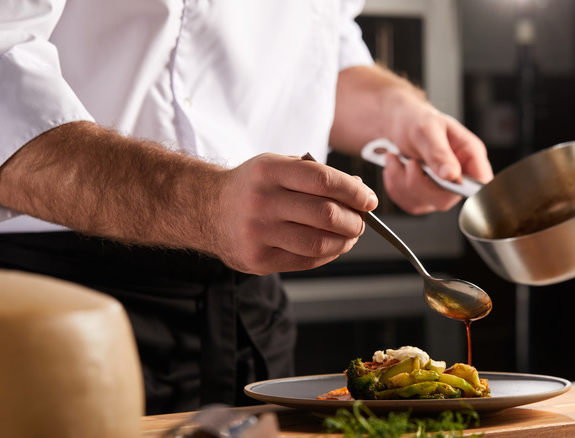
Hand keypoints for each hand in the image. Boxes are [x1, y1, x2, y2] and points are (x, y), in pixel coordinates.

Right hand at [212, 153, 377, 274]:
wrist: (205, 209)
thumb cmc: (252, 186)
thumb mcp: (279, 167)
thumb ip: (317, 176)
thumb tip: (359, 191)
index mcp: (269, 170)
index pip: (324, 180)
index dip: (354, 192)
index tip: (370, 200)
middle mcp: (261, 201)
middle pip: (326, 214)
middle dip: (354, 220)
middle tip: (361, 220)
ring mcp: (257, 233)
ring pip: (319, 242)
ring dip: (345, 241)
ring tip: (350, 235)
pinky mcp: (257, 260)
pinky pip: (306, 261)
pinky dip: (328, 254)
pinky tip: (332, 246)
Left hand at [330, 65, 492, 214]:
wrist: (397, 125)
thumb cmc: (417, 120)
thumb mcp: (427, 129)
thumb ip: (439, 153)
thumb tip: (451, 175)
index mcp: (470, 155)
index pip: (482, 182)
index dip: (467, 189)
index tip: (442, 180)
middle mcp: (459, 176)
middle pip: (447, 199)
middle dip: (420, 183)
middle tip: (409, 162)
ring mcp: (441, 189)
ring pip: (425, 202)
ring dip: (402, 182)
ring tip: (396, 159)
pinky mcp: (423, 197)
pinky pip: (409, 203)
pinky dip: (395, 186)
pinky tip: (395, 168)